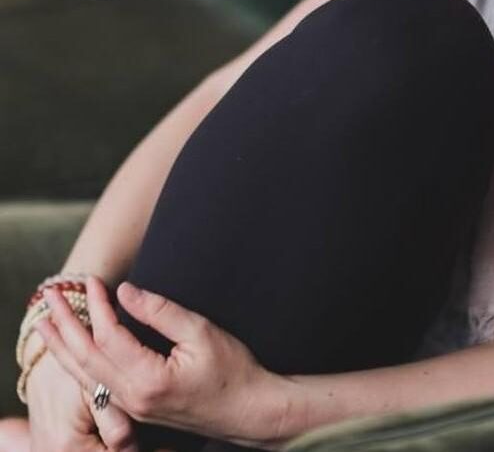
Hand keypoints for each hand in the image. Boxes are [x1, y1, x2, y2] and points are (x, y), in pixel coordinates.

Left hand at [35, 277, 280, 447]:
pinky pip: (96, 386)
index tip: (94, 280)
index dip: (98, 306)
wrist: (249, 411)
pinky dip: (78, 364)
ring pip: (85, 375)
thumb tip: (125, 291)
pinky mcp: (136, 409)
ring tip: (46, 324)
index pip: (109, 337)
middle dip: (66, 325)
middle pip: (86, 358)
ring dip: (64, 346)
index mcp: (147, 380)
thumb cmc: (233, 370)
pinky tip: (72, 353)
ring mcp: (131, 408)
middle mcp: (132, 399)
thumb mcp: (201, 332)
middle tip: (50, 297)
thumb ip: (161, 312)